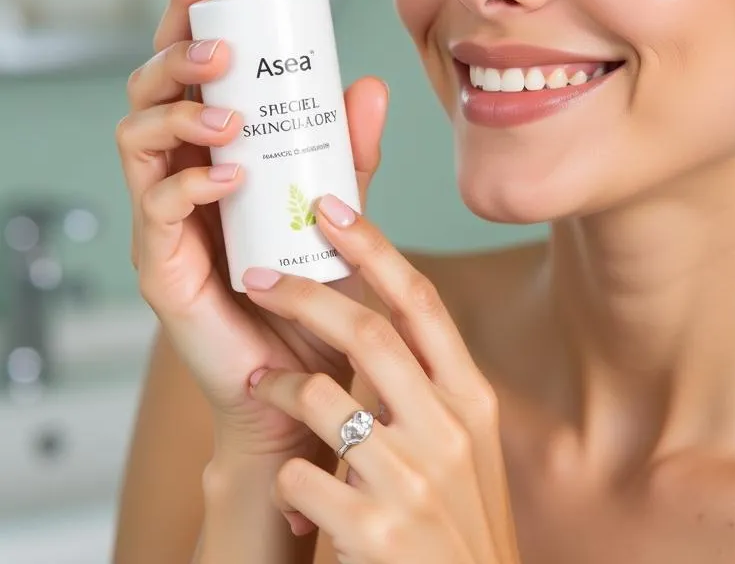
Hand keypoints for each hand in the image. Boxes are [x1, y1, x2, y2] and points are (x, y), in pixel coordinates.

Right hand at [115, 0, 388, 455]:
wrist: (305, 377)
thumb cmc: (312, 285)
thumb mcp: (341, 205)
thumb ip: (351, 151)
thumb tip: (370, 85)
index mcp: (214, 146)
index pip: (190, 65)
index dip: (190, 11)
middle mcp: (180, 171)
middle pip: (149, 89)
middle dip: (175, 53)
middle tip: (218, 46)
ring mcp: (164, 216)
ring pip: (137, 137)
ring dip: (179, 109)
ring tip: (227, 107)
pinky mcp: (161, 263)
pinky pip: (156, 209)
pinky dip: (191, 182)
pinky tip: (229, 173)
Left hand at [242, 197, 521, 563]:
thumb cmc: (456, 522)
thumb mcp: (464, 445)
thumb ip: (429, 387)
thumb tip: (372, 323)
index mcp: (471, 399)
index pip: (421, 302)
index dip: (374, 248)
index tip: (331, 208)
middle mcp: (450, 428)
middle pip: (369, 332)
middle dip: (306, 295)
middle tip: (259, 277)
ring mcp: (413, 479)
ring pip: (323, 397)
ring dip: (280, 387)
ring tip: (262, 387)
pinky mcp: (374, 530)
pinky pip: (301, 475)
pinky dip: (287, 476)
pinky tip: (298, 494)